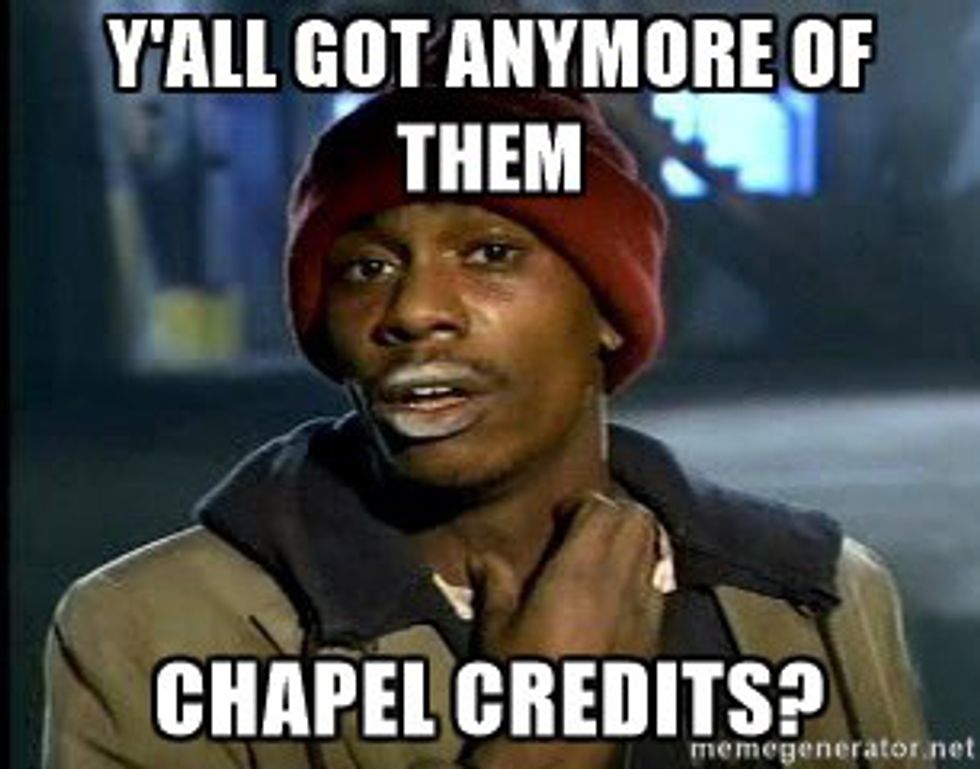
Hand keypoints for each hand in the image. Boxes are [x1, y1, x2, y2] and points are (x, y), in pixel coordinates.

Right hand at [465, 493, 665, 768]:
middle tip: (588, 524)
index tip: (563, 514)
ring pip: (655, 548)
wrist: (560, 736)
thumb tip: (480, 558)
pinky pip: (660, 585)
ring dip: (634, 539)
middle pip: (637, 520)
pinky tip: (621, 589)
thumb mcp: (497, 628)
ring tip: (607, 550)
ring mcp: (644, 610)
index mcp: (579, 573)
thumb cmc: (523, 680)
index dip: (584, 502)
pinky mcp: (654, 636)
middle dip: (615, 512)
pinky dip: (645, 572)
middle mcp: (620, 584)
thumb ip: (494, 583)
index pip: (602, 509)